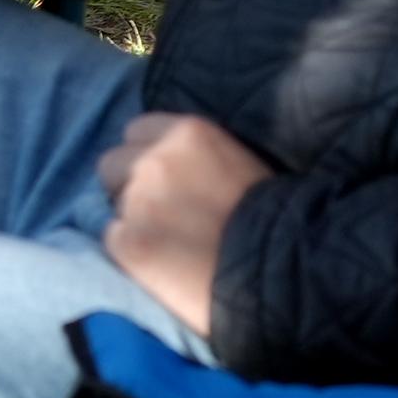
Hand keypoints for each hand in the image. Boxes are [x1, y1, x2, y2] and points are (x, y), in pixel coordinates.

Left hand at [95, 112, 272, 336]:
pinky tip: (162, 263)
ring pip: (112, 203)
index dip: (146, 156)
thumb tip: (164, 164)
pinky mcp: (127, 242)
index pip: (135, 131)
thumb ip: (192, 156)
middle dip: (128, 184)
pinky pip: (113, 240)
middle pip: (113, 164)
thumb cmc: (272, 216)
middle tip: (160, 212)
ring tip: (167, 241)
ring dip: (131, 218)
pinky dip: (132, 251)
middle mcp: (154, 159)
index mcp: (185, 132)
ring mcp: (137, 200)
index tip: (165, 180)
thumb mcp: (234, 160)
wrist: (285, 266)